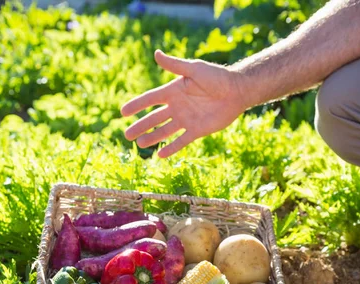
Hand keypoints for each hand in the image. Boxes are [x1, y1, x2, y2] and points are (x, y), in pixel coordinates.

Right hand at [121, 50, 246, 157]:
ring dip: (152, 138)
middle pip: (154, 118)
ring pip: (164, 131)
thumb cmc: (217, 77)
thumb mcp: (194, 69)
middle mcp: (177, 106)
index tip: (123, 112)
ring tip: (140, 145)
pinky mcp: (196, 130)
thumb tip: (156, 54)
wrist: (236, 91)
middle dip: (141, 126)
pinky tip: (160, 155)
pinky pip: (181, 141)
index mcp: (174, 91)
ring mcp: (186, 119)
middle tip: (127, 135)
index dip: (137, 105)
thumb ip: (175, 65)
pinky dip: (171, 148)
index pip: (150, 100)